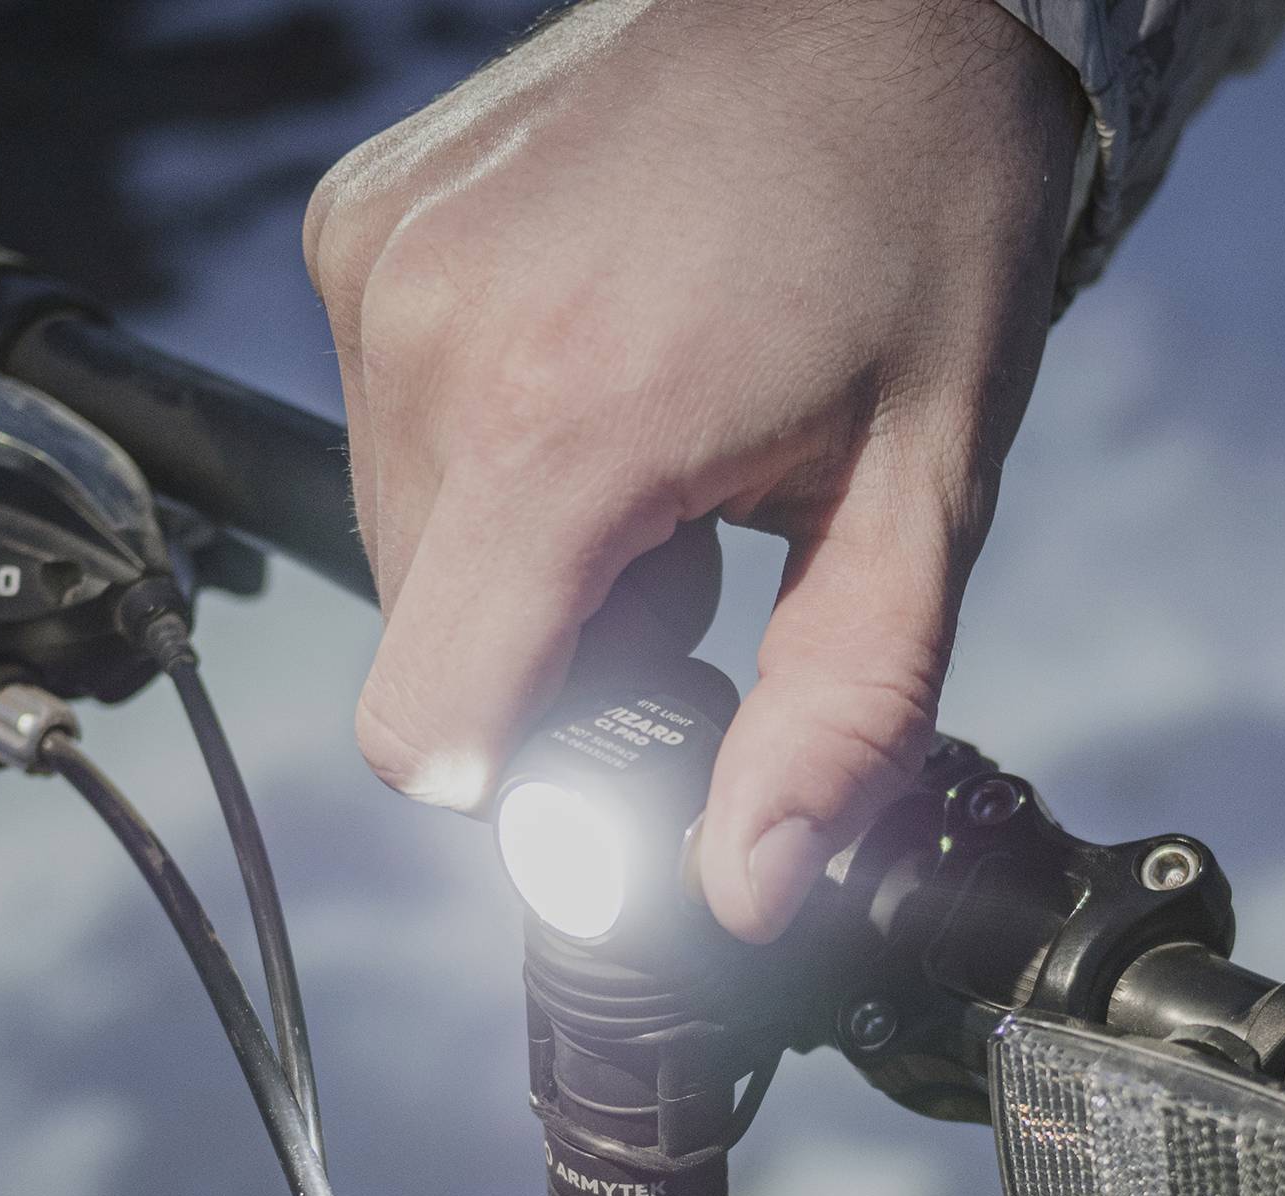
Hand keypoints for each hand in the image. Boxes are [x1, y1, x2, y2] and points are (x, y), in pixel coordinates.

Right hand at [306, 0, 1083, 939]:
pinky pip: (387, 419)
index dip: (532, 777)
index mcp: (565, 423)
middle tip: (698, 546)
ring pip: (405, 539)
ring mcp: (377, 264)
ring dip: (524, 544)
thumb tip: (740, 891)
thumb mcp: (926, 497)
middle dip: (561, 643)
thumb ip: (838, 718)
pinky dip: (483, 439)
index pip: (429, 729)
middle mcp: (428, 338)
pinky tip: (601, 363)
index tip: (638, 722)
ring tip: (660, 439)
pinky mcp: (359, 218)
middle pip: (430, 643)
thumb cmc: (922, 215)